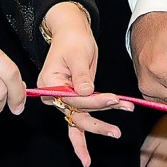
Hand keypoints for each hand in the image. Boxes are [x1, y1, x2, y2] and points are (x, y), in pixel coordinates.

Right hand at [38, 1, 132, 166]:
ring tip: (117, 131)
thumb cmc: (73, 40)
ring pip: (81, 120)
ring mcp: (65, 100)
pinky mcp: (76, 100)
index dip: (92, 102)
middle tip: (115, 132)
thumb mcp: (77, 53)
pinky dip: (99, 123)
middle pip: (75, 115)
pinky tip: (112, 132)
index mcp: (48, 84)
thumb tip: (87, 92)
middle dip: (96, 124)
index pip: (71, 100)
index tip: (112, 98)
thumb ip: (81, 75)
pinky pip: (86, 115)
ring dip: (101, 125)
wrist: (73, 33)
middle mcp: (53, 96)